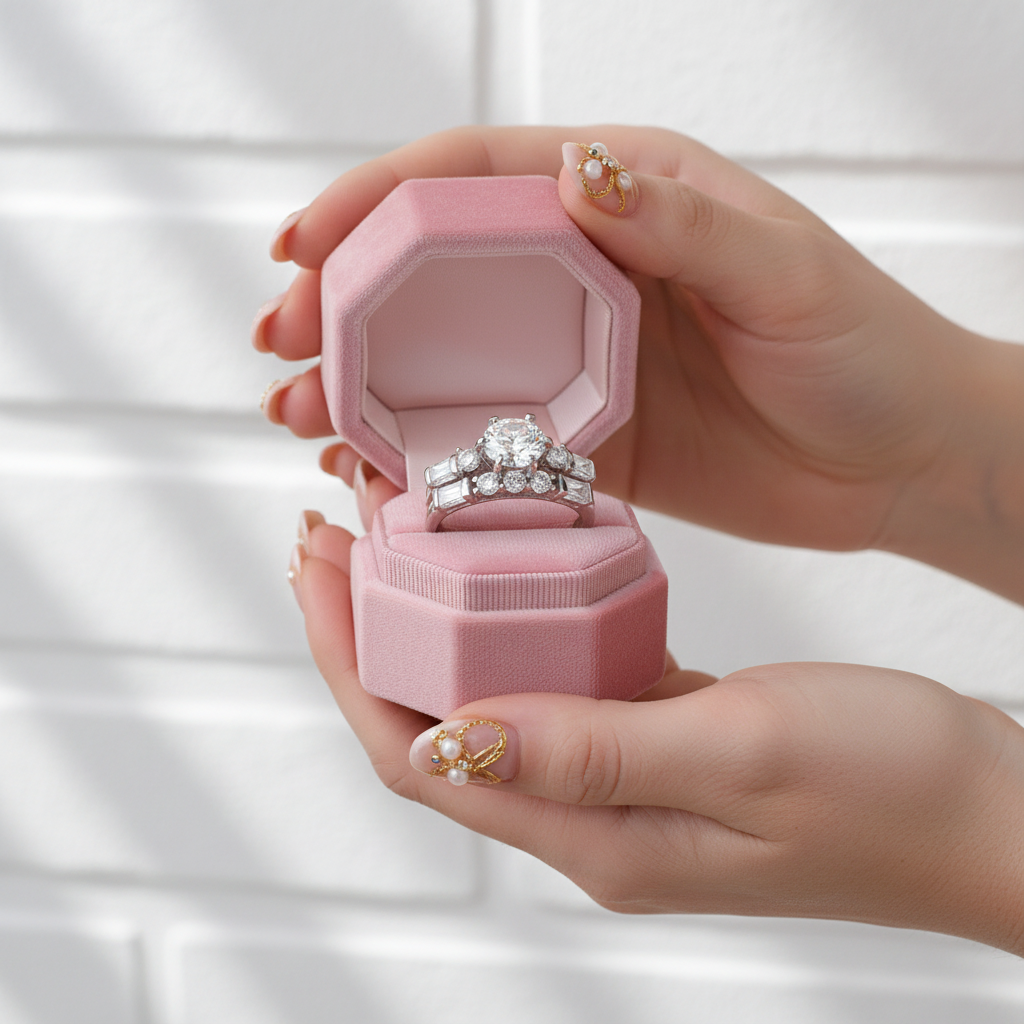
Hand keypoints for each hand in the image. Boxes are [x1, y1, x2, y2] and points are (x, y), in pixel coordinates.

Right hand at [255, 125, 1023, 600]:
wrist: (901, 458)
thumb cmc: (862, 350)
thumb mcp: (779, 270)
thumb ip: (677, 222)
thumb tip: (573, 172)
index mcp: (624, 199)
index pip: (470, 180)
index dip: (374, 202)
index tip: (301, 246)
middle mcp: (584, 274)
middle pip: (434, 274)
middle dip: (342, 303)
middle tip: (280, 347)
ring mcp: (576, 362)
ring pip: (445, 363)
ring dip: (365, 389)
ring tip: (301, 422)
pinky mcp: (584, 441)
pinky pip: (486, 443)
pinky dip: (424, 458)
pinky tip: (374, 476)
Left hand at [289, 510, 1023, 954]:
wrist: (988, 810)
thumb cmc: (891, 788)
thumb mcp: (743, 753)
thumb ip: (596, 749)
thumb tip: (454, 739)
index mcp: (596, 833)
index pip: (418, 752)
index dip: (347, 657)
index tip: (313, 562)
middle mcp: (594, 816)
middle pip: (433, 726)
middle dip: (366, 632)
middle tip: (334, 529)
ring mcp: (627, 780)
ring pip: (490, 698)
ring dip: (435, 623)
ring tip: (401, 536)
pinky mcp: (663, 740)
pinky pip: (560, 682)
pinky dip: (516, 627)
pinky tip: (511, 571)